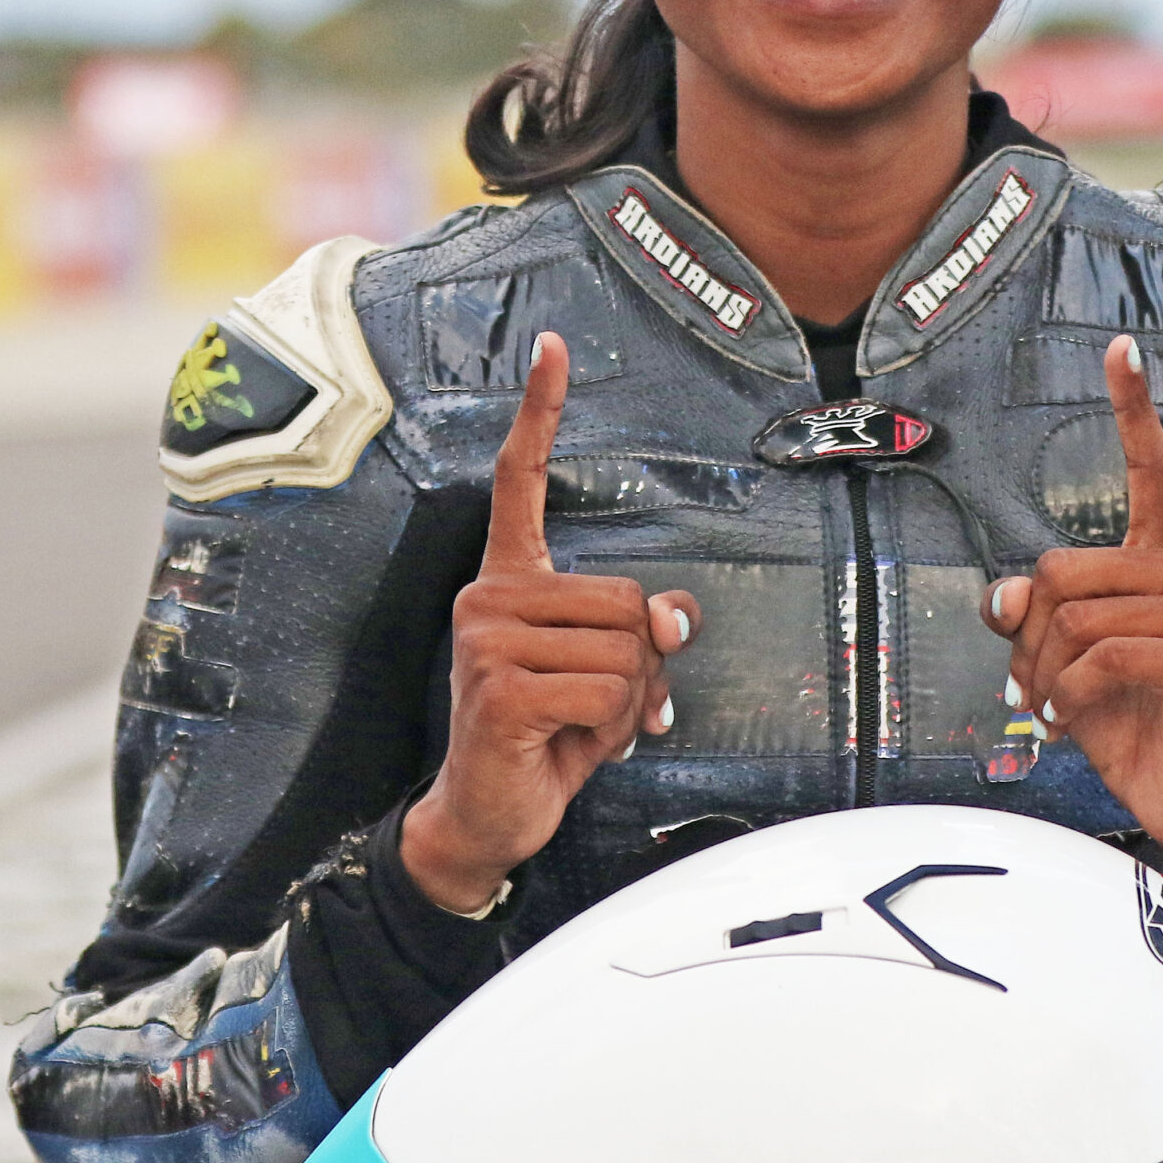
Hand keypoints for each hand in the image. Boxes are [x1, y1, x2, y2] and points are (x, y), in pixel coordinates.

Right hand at [400, 332, 700, 914]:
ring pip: (627, 650)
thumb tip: (678, 618)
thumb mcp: (607, 675)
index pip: (522, 481)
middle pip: (628, 600)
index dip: (541, 412)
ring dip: (626, 703)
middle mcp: (487, 598)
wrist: (485, 816)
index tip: (552, 347)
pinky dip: (610, 731)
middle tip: (593, 704)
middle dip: (637, 665)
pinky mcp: (499, 689)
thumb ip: (642, 632)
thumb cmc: (545, 737)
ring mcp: (486, 641)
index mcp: (510, 581)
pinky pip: (610, 693)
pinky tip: (563, 746)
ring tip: (575, 726)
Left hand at [981, 335, 1162, 902]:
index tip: (1121, 348)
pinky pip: (1104, 657)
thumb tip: (1004, 592)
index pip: (1150, 470)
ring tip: (1059, 708)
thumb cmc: (1123, 715)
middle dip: (1030, 637)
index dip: (1133, 408)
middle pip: (1062, 569)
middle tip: (1037, 684)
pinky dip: (1072, 696)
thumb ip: (1031, 615)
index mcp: (1158, 557)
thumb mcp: (1060, 659)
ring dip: (1046, 675)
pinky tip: (1078, 720)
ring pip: (1077, 617)